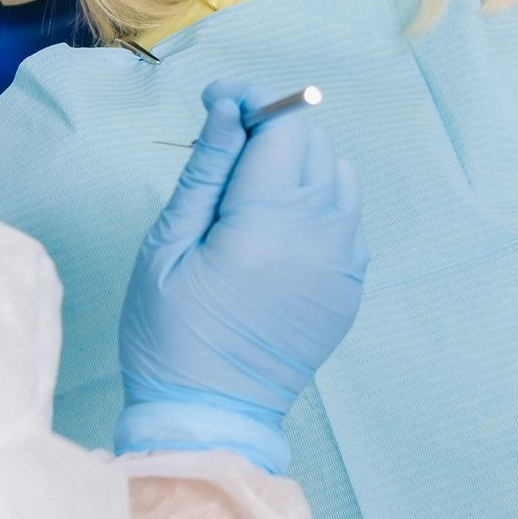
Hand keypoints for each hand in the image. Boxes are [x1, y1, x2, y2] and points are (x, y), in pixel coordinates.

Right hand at [116, 80, 367, 474]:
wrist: (209, 417)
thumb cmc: (169, 334)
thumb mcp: (167, 246)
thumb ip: (205, 170)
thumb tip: (228, 108)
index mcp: (268, 225)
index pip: (283, 126)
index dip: (251, 102)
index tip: (218, 102)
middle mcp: (321, 238)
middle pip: (314, 144)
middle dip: (271, 133)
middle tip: (225, 153)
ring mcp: (344, 264)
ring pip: (338, 176)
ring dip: (299, 169)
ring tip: (251, 197)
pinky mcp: (350, 287)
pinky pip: (347, 219)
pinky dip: (318, 207)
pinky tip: (275, 234)